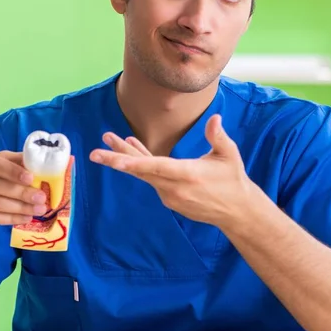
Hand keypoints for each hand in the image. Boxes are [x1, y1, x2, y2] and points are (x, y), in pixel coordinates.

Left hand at [90, 114, 248, 226]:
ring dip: (127, 158)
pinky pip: (151, 179)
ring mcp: (171, 196)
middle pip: (141, 171)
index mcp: (188, 175)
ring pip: (144, 174)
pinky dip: (141, 165)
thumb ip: (218, 137)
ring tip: (110, 139)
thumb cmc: (233, 180)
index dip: (133, 162)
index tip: (113, 159)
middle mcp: (175, 188)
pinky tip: (132, 150)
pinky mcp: (170, 199)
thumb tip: (215, 118)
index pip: (156, 167)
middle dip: (116, 159)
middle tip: (94, 152)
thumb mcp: (229, 155)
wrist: (236, 212)